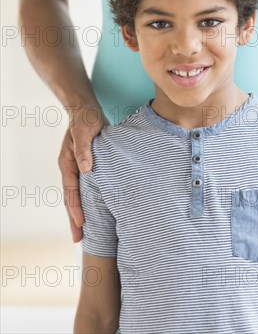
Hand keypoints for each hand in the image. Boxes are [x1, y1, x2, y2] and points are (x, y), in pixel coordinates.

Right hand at [58, 103, 109, 241]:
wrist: (87, 109)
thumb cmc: (86, 119)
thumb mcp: (85, 131)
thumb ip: (85, 149)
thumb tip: (86, 169)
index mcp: (68, 163)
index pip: (72, 191)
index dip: (76, 209)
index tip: (82, 224)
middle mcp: (71, 168)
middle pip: (71, 198)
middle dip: (75, 219)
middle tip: (78, 240)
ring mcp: (78, 168)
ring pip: (78, 195)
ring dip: (81, 212)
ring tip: (86, 232)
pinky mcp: (88, 166)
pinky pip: (87, 187)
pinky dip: (90, 200)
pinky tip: (97, 209)